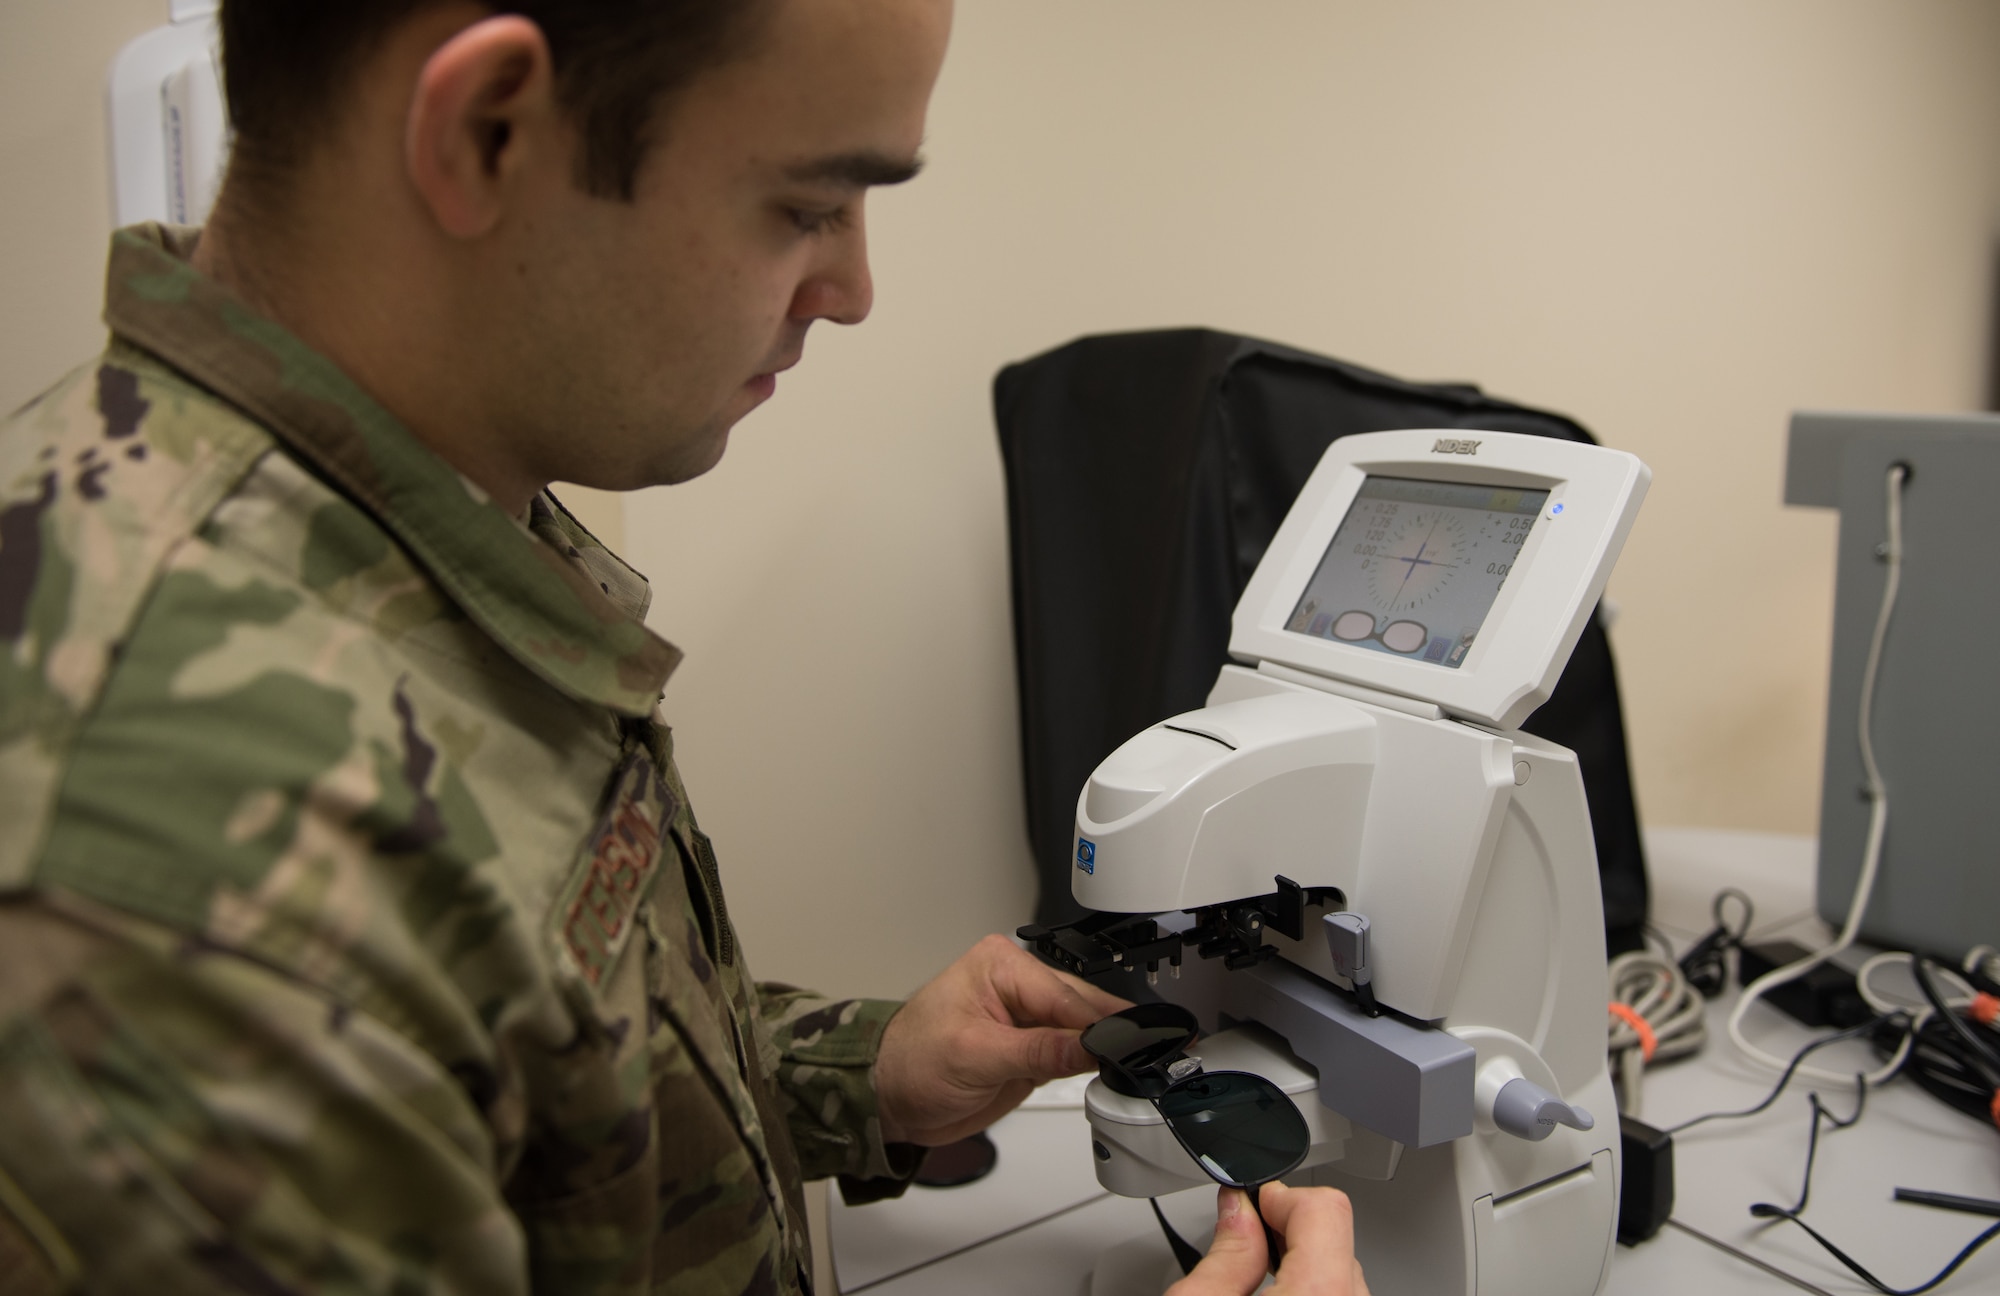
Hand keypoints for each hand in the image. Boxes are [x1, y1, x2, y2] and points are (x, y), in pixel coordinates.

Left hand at [873, 934, 1130, 1144]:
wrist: (891, 1099)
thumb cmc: (911, 1062)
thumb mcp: (974, 1057)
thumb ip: (1036, 1051)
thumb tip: (1087, 1046)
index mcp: (1001, 966)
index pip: (1062, 994)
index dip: (1095, 1023)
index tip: (1127, 1044)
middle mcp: (1019, 985)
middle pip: (1080, 1007)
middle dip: (1106, 1032)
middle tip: (1140, 1053)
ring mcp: (1029, 1019)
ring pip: (1083, 1030)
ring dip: (1104, 1047)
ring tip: (1131, 1063)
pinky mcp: (1034, 1049)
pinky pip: (1074, 1053)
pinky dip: (1092, 1063)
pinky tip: (1111, 1070)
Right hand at [1168, 1184, 1369, 1295]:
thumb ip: (1225, 1254)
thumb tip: (1237, 1210)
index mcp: (1319, 1294)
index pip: (1324, 1208)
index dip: (1280, 1196)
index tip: (1253, 1204)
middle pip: (1334, 1238)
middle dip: (1286, 1233)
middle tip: (1245, 1248)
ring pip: (1341, 1271)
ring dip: (1302, 1267)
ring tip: (1258, 1286)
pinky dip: (1313, 1292)